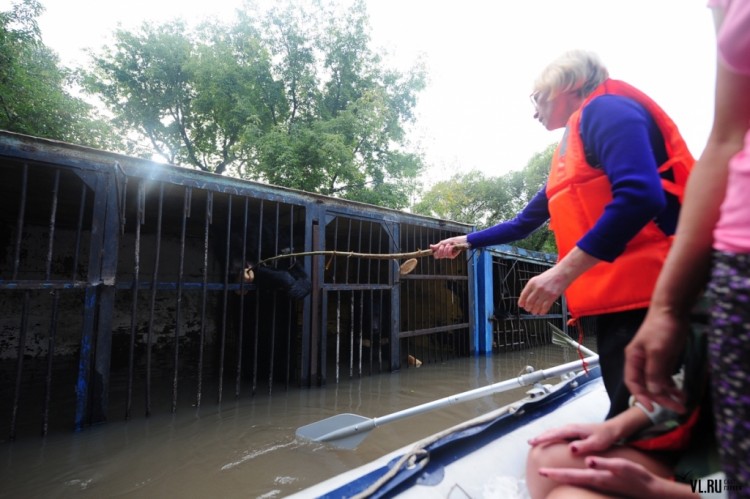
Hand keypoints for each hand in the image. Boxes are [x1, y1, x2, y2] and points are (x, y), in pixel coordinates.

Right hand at [430, 235, 468, 258]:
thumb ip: (437, 245)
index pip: (435, 255)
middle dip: (440, 249)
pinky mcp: (452, 256)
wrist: (458, 241)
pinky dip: (449, 249)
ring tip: (448, 245)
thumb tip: (430, 246)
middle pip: (438, 255)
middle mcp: (444, 254)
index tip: (435, 250)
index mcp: (441, 251)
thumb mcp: (443, 242)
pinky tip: (451, 246)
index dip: (435, 253)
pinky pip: (448, 254)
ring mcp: (448, 256)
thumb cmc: (451, 241)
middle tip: (443, 246)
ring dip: (446, 248)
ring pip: (443, 255)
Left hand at [518, 266, 568, 314]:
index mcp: (532, 283)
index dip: (521, 302)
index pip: (523, 295)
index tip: (521, 305)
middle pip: (529, 302)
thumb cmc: (551, 275)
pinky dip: (542, 311)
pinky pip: (545, 307)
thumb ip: (531, 287)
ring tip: (534, 312)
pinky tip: (541, 312)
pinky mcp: (552, 297)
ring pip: (536, 306)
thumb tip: (525, 297)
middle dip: (527, 308)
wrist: (563, 273)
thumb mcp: (537, 279)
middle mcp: (538, 288)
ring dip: (534, 311)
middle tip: (528, 309)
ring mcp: (545, 293)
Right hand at [528, 422, 618, 454]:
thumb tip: (570, 448)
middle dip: (540, 436)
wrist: (612, 429)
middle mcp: (570, 427)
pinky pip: (558, 433)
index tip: (533, 442)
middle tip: (529, 442)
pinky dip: (551, 436)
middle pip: (552, 431)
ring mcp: (572, 429)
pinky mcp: (574, 432)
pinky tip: (549, 440)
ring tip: (535, 441)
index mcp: (573, 429)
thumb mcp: (597, 443)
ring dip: (544, 435)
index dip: (543, 438)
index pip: (554, 434)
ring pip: (554, 431)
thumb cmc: (605, 437)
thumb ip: (584, 446)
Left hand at [539, 456, 692, 497]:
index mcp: (597, 476)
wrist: (651, 490)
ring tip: (551, 474)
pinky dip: (574, 478)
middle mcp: (595, 481)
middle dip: (555, 476)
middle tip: (540, 472)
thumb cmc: (638, 477)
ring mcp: (599, 483)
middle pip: (571, 479)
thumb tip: (588, 460)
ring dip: (563, 477)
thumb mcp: (623, 467)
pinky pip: (585, 481)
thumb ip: (605, 464)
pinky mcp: (604, 483)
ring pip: (577, 480)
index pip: (572, 475)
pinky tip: (572, 476)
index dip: (556, 474)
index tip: (542, 471)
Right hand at [624, 307, 687, 412]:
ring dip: (668, 394)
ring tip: (683, 404)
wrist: (672, 310)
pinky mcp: (664, 360)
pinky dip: (672, 386)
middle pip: (647, 386)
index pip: (633, 383)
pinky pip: (665, 377)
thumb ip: (654, 372)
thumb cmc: (661, 329)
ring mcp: (652, 362)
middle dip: (661, 398)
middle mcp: (641, 363)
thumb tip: (653, 392)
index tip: (652, 409)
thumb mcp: (658, 351)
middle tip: (678, 409)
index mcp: (633, 359)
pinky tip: (680, 394)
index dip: (641, 397)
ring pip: (657, 383)